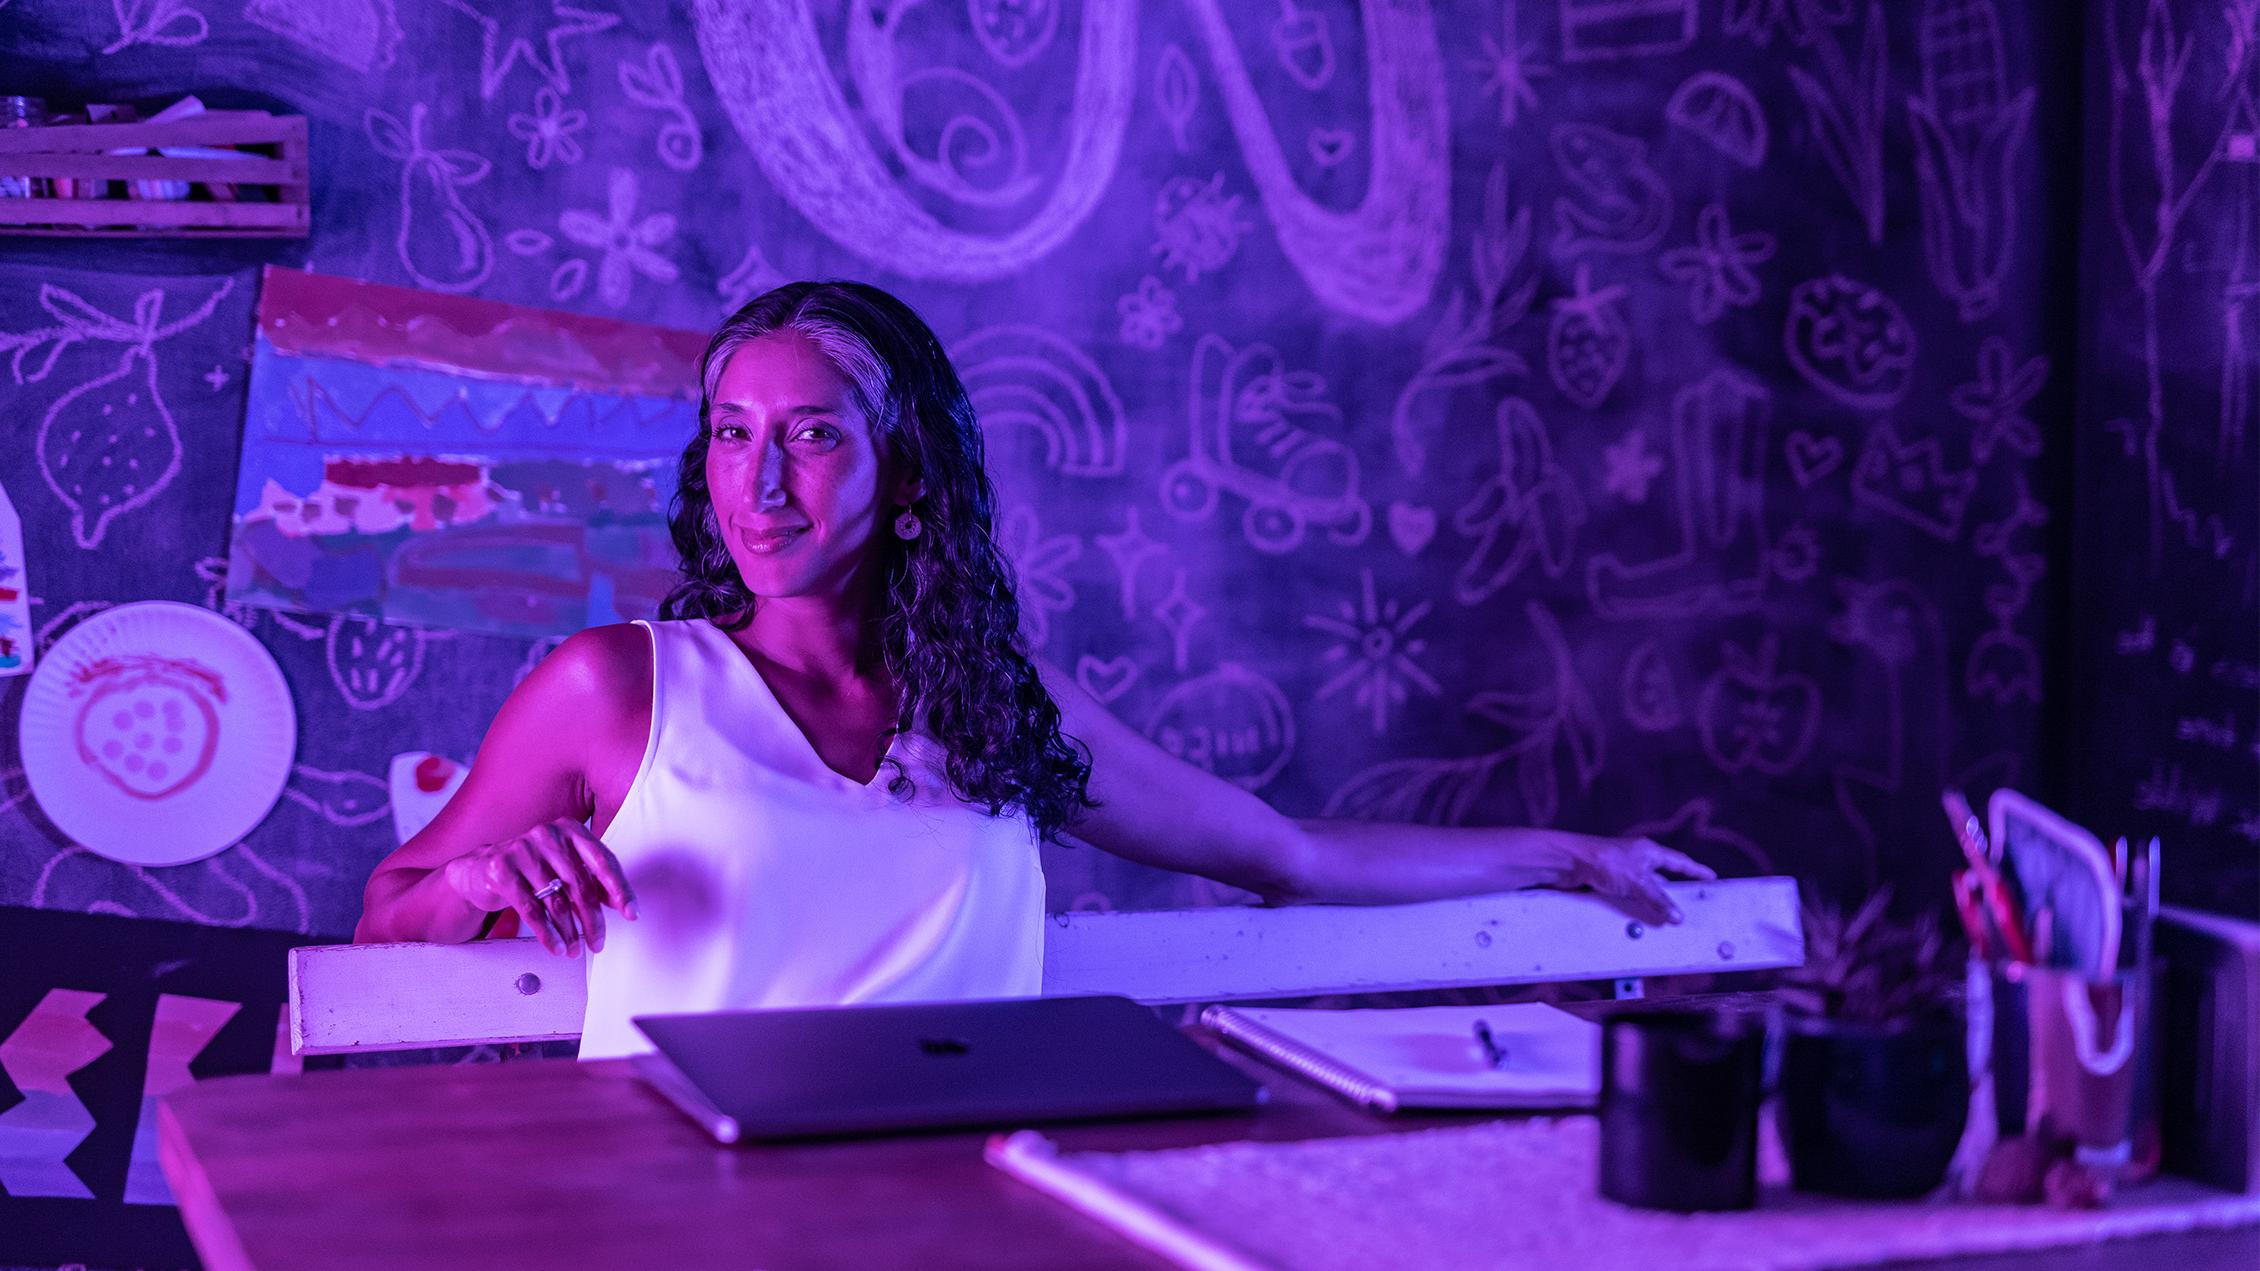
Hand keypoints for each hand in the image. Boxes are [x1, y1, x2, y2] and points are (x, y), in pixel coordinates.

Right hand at [441, 817, 636, 956]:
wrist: (480, 869)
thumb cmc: (530, 869)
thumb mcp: (563, 867)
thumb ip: (591, 879)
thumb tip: (621, 903)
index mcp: (569, 829)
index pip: (603, 860)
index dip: (619, 889)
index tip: (631, 913)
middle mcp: (547, 835)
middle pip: (580, 886)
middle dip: (593, 920)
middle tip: (598, 943)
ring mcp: (522, 851)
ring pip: (556, 901)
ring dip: (570, 932)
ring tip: (576, 950)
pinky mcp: (502, 871)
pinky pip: (532, 910)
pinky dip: (547, 933)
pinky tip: (556, 947)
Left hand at [1556, 834, 1716, 925]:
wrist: (1568, 863)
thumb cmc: (1604, 861)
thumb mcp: (1638, 881)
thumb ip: (1658, 899)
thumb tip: (1677, 917)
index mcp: (1648, 851)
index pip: (1679, 861)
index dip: (1696, 870)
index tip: (1710, 878)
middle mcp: (1636, 859)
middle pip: (1661, 879)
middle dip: (1671, 894)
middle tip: (1687, 908)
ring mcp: (1621, 871)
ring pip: (1643, 891)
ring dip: (1650, 905)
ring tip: (1664, 921)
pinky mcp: (1606, 883)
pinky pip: (1626, 899)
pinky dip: (1633, 909)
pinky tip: (1636, 921)